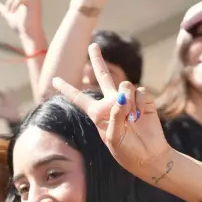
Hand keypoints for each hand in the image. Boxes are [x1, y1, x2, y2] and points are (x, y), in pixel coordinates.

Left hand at [54, 45, 171, 180]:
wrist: (147, 156)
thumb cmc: (126, 151)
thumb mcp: (113, 138)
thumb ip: (115, 116)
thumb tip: (122, 95)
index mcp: (97, 113)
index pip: (79, 98)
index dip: (67, 88)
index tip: (54, 79)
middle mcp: (110, 102)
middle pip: (102, 75)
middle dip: (97, 60)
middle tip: (93, 46)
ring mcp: (127, 99)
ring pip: (124, 86)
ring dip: (127, 102)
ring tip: (131, 119)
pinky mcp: (143, 99)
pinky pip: (139, 92)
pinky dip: (139, 105)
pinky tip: (140, 116)